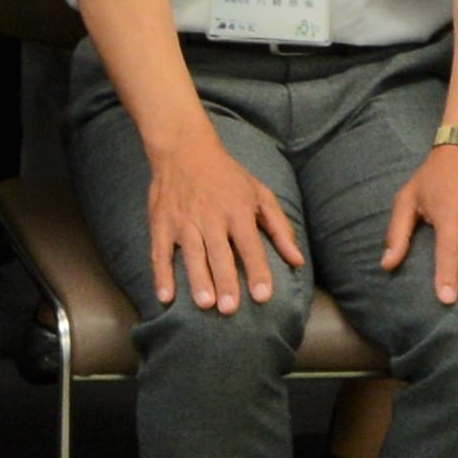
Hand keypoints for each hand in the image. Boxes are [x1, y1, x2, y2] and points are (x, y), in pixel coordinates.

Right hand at [145, 134, 304, 313]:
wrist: (184, 148)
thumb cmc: (228, 176)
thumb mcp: (260, 194)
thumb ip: (280, 228)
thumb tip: (297, 261)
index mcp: (237, 209)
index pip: (250, 245)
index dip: (257, 271)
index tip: (263, 296)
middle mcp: (210, 216)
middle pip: (219, 253)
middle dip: (225, 281)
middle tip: (230, 308)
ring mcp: (183, 220)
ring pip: (191, 253)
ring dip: (197, 278)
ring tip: (204, 304)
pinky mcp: (161, 222)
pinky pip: (160, 251)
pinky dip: (161, 274)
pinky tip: (165, 297)